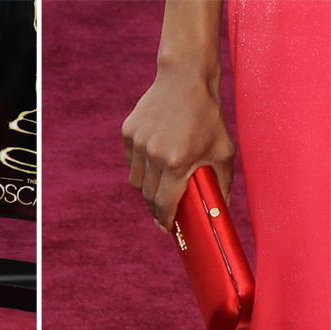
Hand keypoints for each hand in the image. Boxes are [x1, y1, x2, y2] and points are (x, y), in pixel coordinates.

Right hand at [121, 68, 235, 231]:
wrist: (185, 79)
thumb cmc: (208, 116)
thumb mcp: (224, 151)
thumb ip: (221, 183)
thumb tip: (219, 211)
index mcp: (177, 162)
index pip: (164, 204)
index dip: (164, 220)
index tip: (166, 228)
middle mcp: (153, 155)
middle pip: (147, 196)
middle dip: (155, 208)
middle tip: (164, 211)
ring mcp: (137, 143)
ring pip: (136, 181)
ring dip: (147, 189)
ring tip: (160, 186)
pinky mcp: (128, 133)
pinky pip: (131, 162)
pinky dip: (141, 168)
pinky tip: (154, 160)